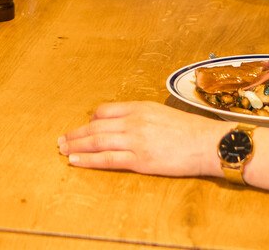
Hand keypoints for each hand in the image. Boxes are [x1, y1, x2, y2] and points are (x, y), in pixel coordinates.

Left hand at [58, 101, 225, 177]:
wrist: (208, 143)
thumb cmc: (190, 131)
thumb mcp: (162, 113)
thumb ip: (141, 116)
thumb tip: (125, 123)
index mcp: (139, 108)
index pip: (105, 110)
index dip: (90, 120)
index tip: (82, 127)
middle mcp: (133, 121)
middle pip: (96, 126)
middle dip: (76, 133)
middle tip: (61, 139)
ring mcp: (135, 140)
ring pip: (97, 141)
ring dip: (76, 145)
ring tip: (62, 149)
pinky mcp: (140, 160)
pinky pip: (107, 159)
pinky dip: (88, 160)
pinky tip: (75, 160)